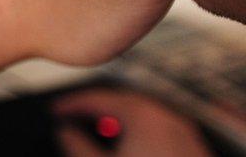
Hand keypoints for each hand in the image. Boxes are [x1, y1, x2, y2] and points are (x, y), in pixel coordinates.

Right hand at [53, 89, 212, 156]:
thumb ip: (76, 145)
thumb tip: (64, 131)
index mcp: (141, 114)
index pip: (97, 98)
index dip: (71, 103)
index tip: (56, 110)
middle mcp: (164, 116)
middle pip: (121, 102)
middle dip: (95, 110)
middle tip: (73, 119)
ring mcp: (182, 132)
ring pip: (141, 116)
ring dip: (117, 122)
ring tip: (98, 137)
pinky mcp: (191, 149)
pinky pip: (158, 131)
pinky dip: (137, 134)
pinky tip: (127, 149)